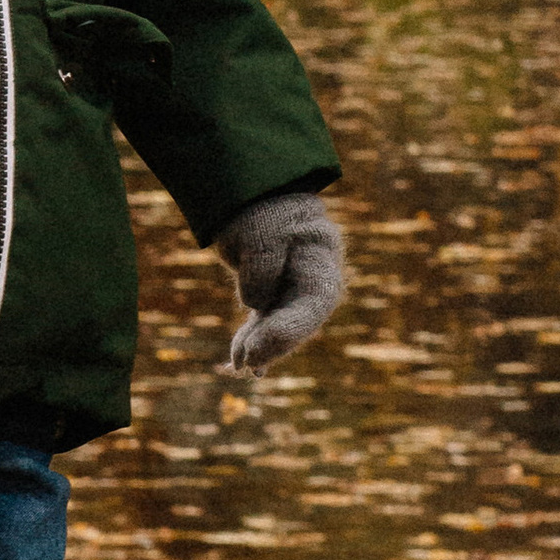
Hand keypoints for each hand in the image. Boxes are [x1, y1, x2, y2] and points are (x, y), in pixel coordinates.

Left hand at [214, 190, 343, 371]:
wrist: (252, 194)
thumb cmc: (262, 208)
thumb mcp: (261, 229)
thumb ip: (262, 266)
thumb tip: (255, 305)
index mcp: (321, 260)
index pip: (315, 304)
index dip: (291, 329)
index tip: (261, 345)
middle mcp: (311, 280)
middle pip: (298, 321)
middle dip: (273, 344)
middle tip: (247, 360)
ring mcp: (292, 290)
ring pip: (279, 326)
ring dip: (259, 346)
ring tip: (238, 364)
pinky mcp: (271, 295)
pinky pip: (264, 323)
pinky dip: (252, 340)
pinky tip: (239, 363)